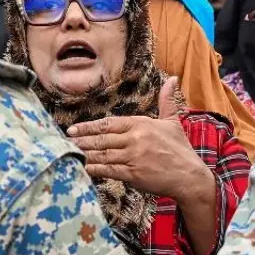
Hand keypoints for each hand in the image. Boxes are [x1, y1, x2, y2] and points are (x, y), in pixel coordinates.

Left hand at [69, 78, 218, 253]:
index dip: (89, 126)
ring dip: (84, 153)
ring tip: (69, 153)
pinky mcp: (133, 174)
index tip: (74, 129)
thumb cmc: (180, 150)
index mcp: (141, 124)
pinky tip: (83, 168)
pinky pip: (108, 170)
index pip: (108, 123)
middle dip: (81, 139)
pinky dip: (94, 169)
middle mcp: (135, 138)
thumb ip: (166, 101)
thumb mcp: (172, 122)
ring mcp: (133, 157)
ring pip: (102, 154)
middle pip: (101, 138)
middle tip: (65, 141)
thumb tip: (171, 78)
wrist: (189, 176)